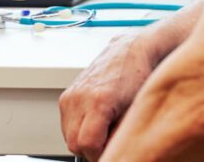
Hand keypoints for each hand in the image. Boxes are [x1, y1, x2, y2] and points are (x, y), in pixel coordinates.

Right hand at [59, 31, 158, 160]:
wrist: (128, 52)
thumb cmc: (137, 77)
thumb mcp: (134, 111)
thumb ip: (119, 135)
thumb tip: (113, 152)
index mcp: (98, 101)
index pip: (87, 144)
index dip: (99, 155)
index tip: (110, 153)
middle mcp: (79, 97)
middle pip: (74, 143)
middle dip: (91, 150)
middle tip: (108, 143)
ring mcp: (70, 96)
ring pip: (68, 136)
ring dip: (82, 140)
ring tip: (103, 130)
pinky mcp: (66, 95)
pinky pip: (66, 124)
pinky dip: (78, 129)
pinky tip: (94, 121)